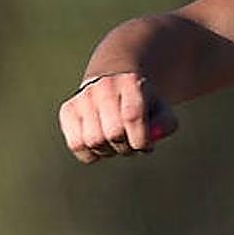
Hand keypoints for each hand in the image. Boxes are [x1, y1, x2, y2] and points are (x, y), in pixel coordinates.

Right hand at [58, 72, 178, 163]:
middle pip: (113, 133)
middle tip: (132, 144)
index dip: (141, 140)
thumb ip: (165, 124)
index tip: (146, 146)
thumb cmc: (143, 102)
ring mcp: (83, 97)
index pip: (132, 117)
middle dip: (127, 147)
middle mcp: (104, 87)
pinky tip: (102, 144)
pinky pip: (76, 145)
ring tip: (118, 143)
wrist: (116, 80)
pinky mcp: (68, 109)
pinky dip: (91, 154)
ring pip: (93, 141)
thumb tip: (152, 138)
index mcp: (131, 82)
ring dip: (109, 151)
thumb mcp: (162, 109)